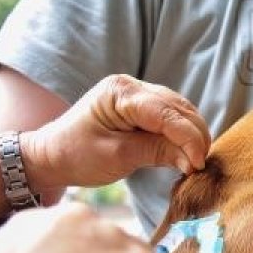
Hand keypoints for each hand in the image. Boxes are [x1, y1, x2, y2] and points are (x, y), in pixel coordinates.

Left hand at [24, 74, 210, 189]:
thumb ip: (156, 152)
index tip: (199, 164)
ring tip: (196, 161)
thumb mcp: (117, 157)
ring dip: (192, 134)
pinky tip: (187, 151)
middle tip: (201, 166)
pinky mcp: (142, 106)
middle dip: (195, 136)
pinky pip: (172, 116)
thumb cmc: (76, 155)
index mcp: (120, 93)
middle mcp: (133, 86)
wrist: (51, 154)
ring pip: (180, 110)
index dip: (188, 138)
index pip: (166, 113)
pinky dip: (183, 133)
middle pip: (178, 108)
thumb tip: (193, 161)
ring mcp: (138, 93)